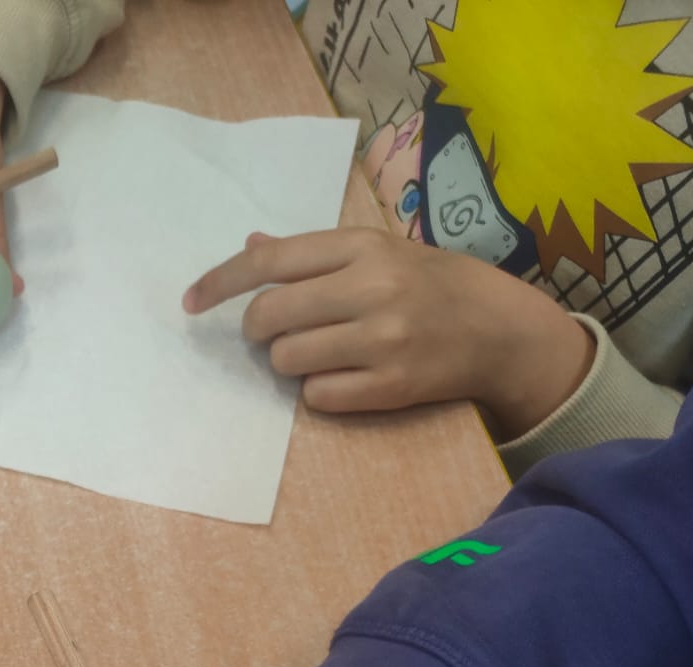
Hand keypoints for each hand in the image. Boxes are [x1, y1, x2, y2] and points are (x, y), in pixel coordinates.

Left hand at [185, 229, 593, 437]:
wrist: (501, 330)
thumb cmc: (430, 284)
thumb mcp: (379, 252)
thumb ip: (314, 254)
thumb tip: (250, 246)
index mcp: (363, 247)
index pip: (269, 263)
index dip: (219, 283)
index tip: (191, 302)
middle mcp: (372, 288)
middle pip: (267, 316)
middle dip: (258, 329)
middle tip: (274, 332)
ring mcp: (383, 339)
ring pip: (286, 359)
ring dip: (288, 360)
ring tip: (322, 352)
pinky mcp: (390, 386)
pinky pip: (316, 396)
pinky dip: (318, 390)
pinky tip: (346, 376)